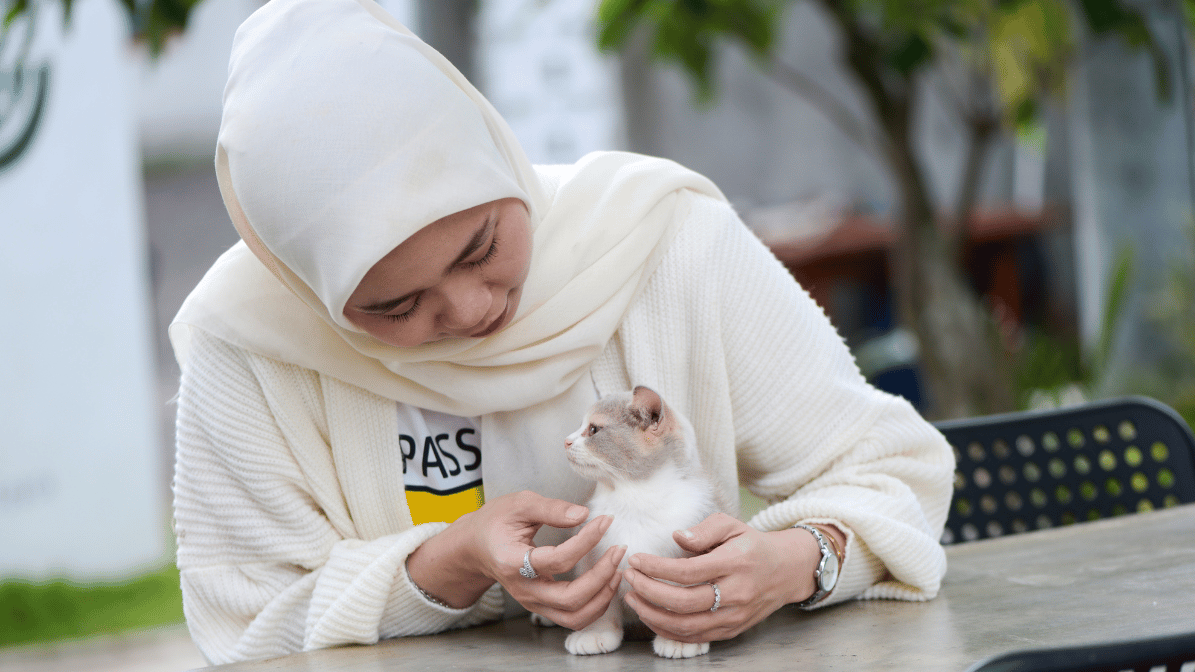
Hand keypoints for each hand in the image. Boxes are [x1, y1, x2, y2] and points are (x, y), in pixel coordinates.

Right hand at [406, 490, 625, 630]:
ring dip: (602, 596)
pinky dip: (596, 605)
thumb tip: (583, 514)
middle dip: (601, 576)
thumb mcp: (519, 504)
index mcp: (513, 562)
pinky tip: (607, 582)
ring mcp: (532, 602)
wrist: (475, 547)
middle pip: (570, 598)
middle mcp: (523, 589)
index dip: (586, 541)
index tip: (604, 520)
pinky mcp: (541, 607)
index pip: (557, 560)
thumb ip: (551, 508)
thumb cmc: (496, 522)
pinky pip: (573, 618)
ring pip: (574, 616)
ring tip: (617, 569)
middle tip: (618, 550)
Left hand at [621, 512, 827, 643]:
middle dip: (648, 591)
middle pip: (683, 601)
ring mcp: (734, 616)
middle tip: (628, 578)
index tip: (635, 559)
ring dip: (652, 614)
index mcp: (735, 563)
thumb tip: (676, 537)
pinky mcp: (731, 631)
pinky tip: (650, 615)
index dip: (656, 568)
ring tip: (632, 598)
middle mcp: (736, 593)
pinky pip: (694, 637)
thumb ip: (704, 529)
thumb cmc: (752, 544)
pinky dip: (667, 630)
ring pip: (686, 625)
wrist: (786, 571)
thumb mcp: (731, 525)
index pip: (687, 571)